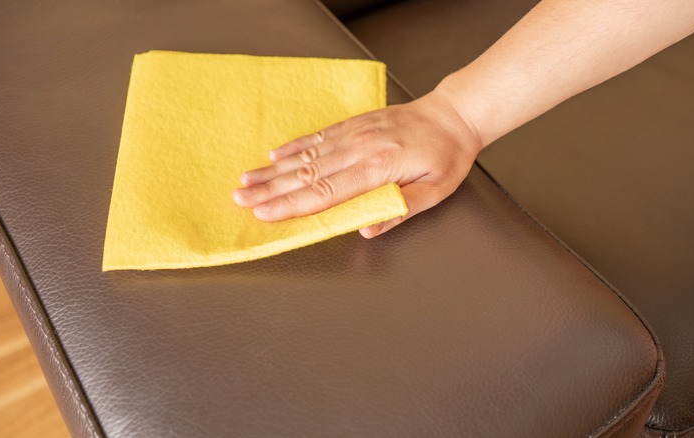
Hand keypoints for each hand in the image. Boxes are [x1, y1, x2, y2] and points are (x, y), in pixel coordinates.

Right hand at [232, 90, 482, 237]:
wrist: (453, 114)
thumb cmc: (446, 156)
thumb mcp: (435, 190)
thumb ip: (401, 209)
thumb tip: (367, 229)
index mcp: (377, 168)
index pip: (325, 192)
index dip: (291, 205)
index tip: (264, 213)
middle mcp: (358, 148)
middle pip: (306, 174)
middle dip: (270, 189)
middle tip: (240, 199)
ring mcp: (353, 134)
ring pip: (305, 154)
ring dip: (273, 169)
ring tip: (246, 180)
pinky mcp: (353, 125)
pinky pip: (317, 135)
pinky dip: (293, 145)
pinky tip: (274, 154)